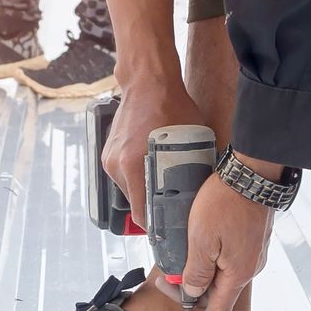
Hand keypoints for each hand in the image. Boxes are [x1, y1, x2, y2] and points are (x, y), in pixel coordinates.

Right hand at [102, 77, 205, 232]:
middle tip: (171, 205)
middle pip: (135, 201)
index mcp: (134, 166)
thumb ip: (192, 167)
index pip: (140, 213)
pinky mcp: (108, 152)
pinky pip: (123, 174)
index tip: (167, 230)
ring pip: (129, 188)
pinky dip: (136, 175)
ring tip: (162, 183)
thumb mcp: (191, 140)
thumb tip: (202, 190)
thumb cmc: (172, 106)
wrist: (147, 80)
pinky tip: (151, 167)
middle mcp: (116, 166)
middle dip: (152, 205)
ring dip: (144, 189)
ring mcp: (109, 158)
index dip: (155, 226)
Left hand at [179, 173, 272, 310]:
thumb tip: (192, 293)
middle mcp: (248, 268)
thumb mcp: (201, 241)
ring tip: (175, 262)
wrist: (252, 173)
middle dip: (189, 292)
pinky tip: (195, 248)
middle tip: (163, 280)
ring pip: (221, 274)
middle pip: (216, 292)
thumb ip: (196, 273)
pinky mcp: (251, 239)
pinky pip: (227, 259)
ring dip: (197, 274)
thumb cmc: (226, 204)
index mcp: (237, 274)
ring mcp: (252, 253)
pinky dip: (209, 260)